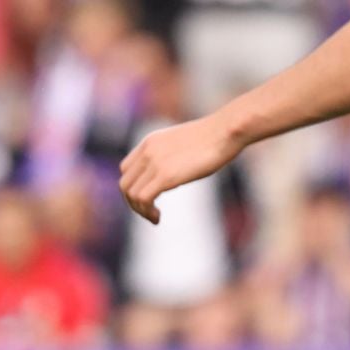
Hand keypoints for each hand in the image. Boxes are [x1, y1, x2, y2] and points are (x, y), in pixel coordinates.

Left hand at [118, 111, 245, 224]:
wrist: (225, 131)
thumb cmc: (213, 139)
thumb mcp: (183, 144)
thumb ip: (170, 156)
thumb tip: (174, 171)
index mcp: (150, 142)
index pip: (126, 169)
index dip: (133, 188)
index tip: (148, 198)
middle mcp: (148, 151)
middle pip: (125, 184)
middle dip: (133, 203)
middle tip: (150, 213)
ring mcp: (155, 163)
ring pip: (131, 194)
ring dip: (140, 211)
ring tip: (155, 217)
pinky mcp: (166, 175)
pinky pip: (143, 199)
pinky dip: (147, 212)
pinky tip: (158, 217)